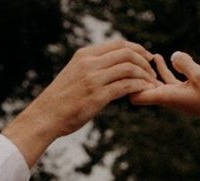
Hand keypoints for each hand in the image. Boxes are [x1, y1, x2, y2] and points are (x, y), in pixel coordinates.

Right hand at [4, 40, 157, 164]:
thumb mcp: (75, 75)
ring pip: (128, 68)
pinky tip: (144, 92)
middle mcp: (90, 63)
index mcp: (85, 55)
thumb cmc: (61, 100)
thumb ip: (91, 68)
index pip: (118, 44)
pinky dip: (138, 87)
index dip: (137, 49)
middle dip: (144, 61)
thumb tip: (108, 69)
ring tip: (151, 84)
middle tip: (153, 71)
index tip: (146, 57)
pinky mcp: (97, 96)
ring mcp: (94, 79)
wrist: (46, 115)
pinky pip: (125, 86)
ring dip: (144, 75)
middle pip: (126, 53)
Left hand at [131, 51, 199, 133]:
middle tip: (134, 59)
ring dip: (151, 70)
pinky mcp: (185, 93)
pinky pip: (169, 81)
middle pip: (142, 91)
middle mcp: (169, 98)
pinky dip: (164, 71)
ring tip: (150, 54)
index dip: (131, 84)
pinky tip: (166, 58)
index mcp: (167, 96)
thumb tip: (174, 56)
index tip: (132, 71)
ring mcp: (176, 96)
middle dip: (138, 76)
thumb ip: (186, 63)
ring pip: (156, 83)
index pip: (137, 97)